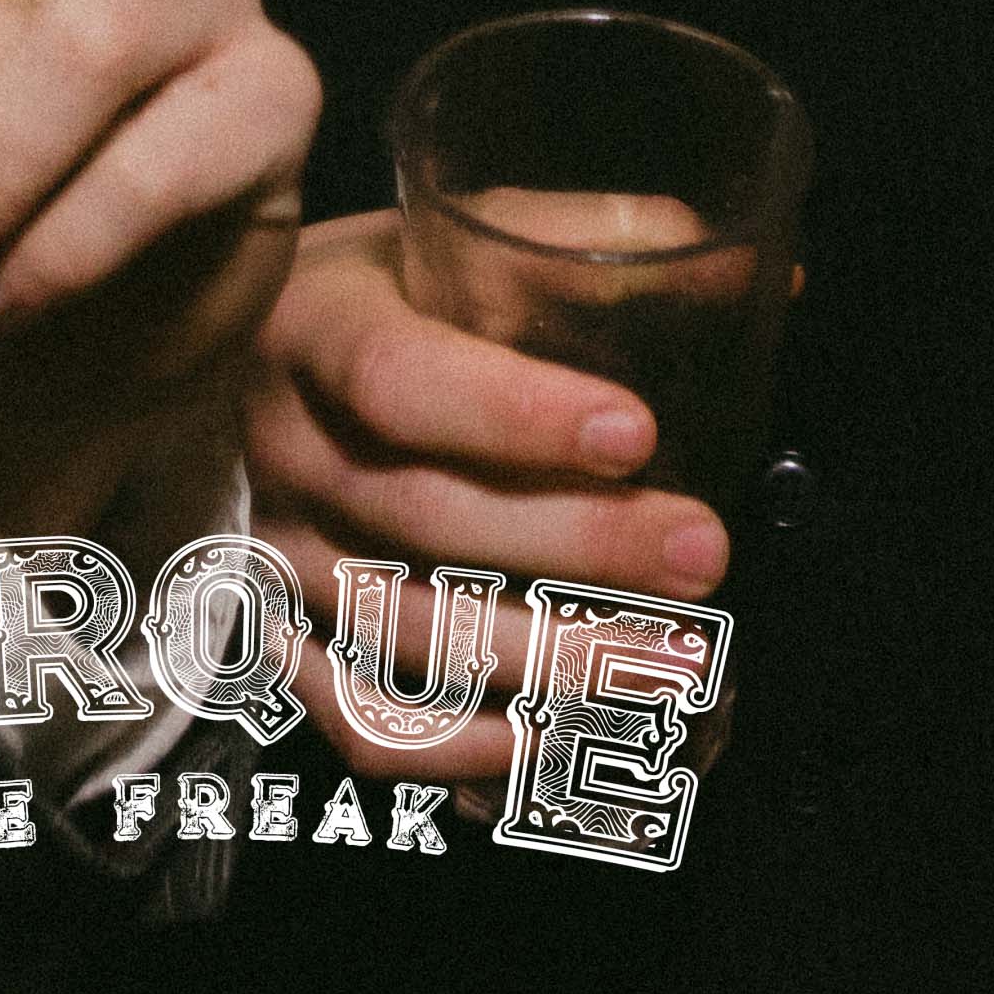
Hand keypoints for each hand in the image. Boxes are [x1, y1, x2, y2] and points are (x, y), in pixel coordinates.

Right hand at [246, 209, 725, 785]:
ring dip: (553, 663)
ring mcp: (274, 559)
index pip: (399, 381)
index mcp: (312, 328)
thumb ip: (587, 247)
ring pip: (408, 634)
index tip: (636, 432)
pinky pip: (367, 723)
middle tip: (702, 554)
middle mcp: (279, 449)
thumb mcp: (452, 243)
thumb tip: (758, 279)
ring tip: (676, 663)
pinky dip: (469, 749)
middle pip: (425, 517)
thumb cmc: (378, 301)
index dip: (515, 414)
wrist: (234, 371)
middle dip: (580, 545)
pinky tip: (566, 739)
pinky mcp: (280, 644)